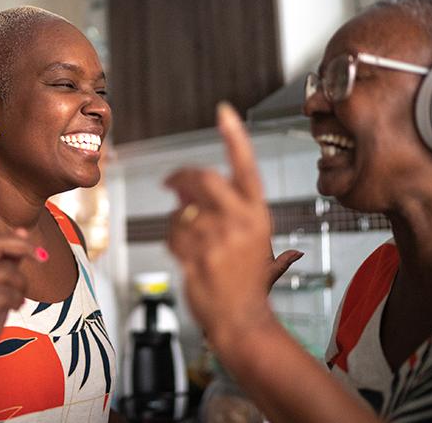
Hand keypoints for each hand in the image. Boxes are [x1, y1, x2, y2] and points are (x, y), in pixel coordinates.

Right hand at [0, 172, 37, 373]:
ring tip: (17, 298)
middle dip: (22, 247)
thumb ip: (10, 260)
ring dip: (20, 285)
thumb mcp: (1, 284)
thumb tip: (24, 234)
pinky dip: (16, 301)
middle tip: (39, 256)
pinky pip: (6, 293)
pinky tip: (13, 308)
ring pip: (6, 270)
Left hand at [164, 103, 300, 344]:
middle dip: (182, 174)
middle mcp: (239, 222)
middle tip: (171, 181)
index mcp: (258, 214)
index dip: (234, 136)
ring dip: (176, 215)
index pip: (245, 166)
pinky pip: (171, 232)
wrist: (241, 320)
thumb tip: (205, 195)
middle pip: (203, 178)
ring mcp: (216, 239)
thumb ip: (236, 216)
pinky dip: (171, 237)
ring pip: (181, 208)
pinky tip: (183, 249)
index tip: (223, 112)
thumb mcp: (261, 246)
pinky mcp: (195, 256)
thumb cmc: (249, 283)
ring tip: (187, 233)